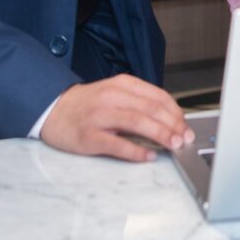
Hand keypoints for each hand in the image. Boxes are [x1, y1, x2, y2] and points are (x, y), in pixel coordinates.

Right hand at [40, 73, 194, 161]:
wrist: (53, 109)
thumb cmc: (89, 104)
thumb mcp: (115, 93)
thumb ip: (139, 102)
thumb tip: (170, 120)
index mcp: (121, 84)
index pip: (157, 96)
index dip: (175, 112)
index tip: (186, 125)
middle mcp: (112, 96)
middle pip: (150, 109)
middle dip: (172, 125)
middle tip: (185, 139)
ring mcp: (100, 116)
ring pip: (137, 123)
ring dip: (160, 135)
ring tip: (174, 145)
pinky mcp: (89, 135)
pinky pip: (117, 144)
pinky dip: (136, 151)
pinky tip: (149, 156)